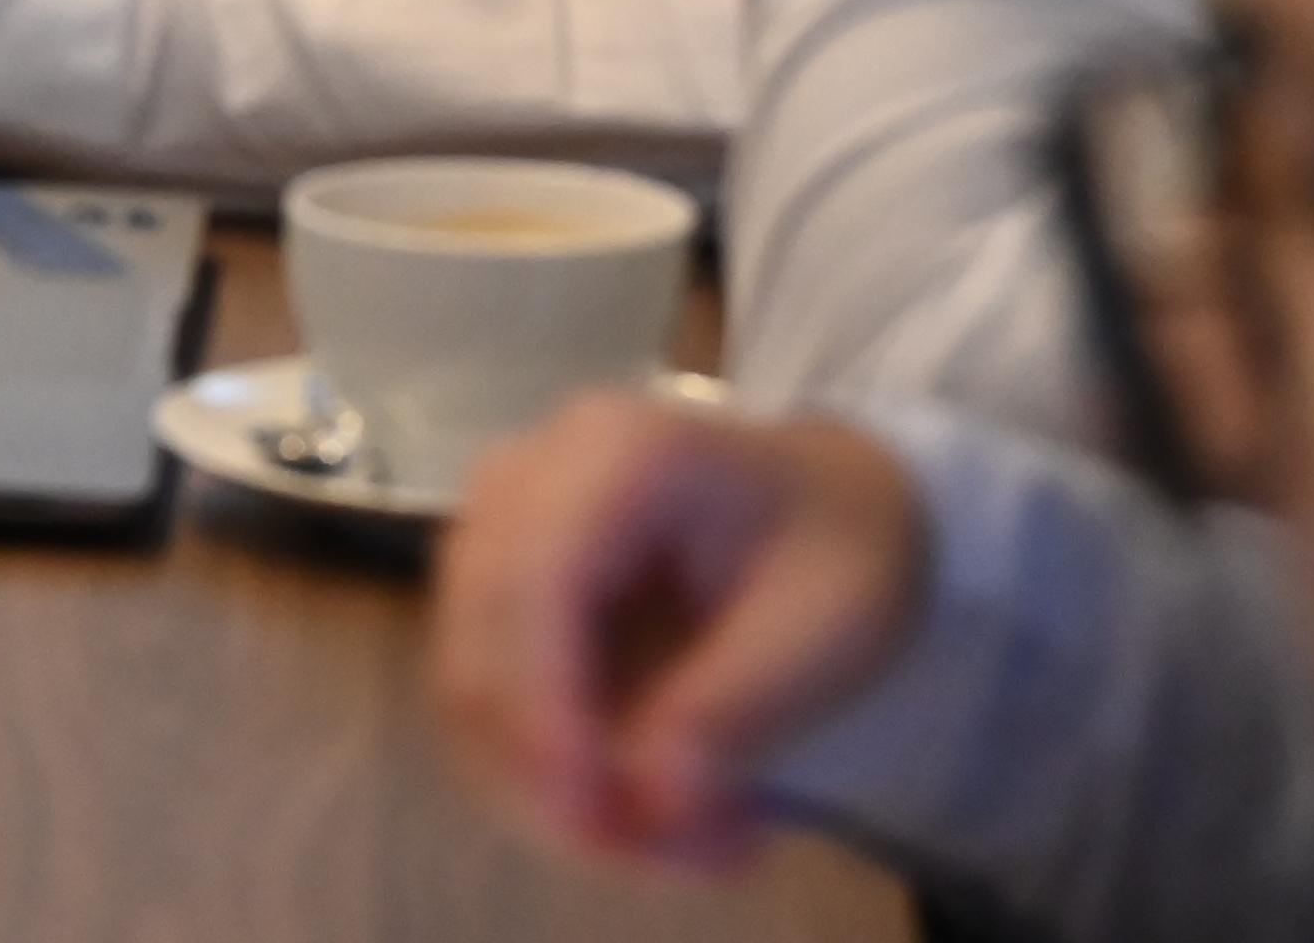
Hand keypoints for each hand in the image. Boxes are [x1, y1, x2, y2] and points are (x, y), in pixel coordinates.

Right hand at [431, 396, 927, 879]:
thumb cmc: (841, 550)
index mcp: (619, 452)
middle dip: (559, 777)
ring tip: (695, 845)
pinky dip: (560, 774)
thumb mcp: (828, 630)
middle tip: (685, 860)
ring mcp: (495, 529)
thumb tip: (648, 804)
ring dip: (560, 792)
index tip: (597, 819)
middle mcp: (525, 477)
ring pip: (472, 690)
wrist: (831, 505)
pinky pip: (493, 702)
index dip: (547, 709)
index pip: (536, 583)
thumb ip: (734, 709)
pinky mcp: (493, 587)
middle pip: (483, 646)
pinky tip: (656, 803)